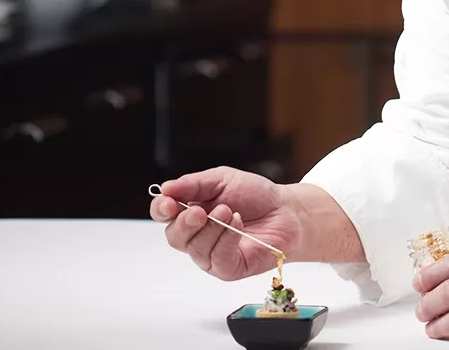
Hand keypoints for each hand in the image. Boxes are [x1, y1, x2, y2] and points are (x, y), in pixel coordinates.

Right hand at [149, 166, 301, 280]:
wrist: (287, 210)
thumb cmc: (256, 196)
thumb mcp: (223, 179)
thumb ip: (193, 184)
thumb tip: (165, 188)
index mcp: (190, 212)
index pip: (164, 215)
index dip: (161, 209)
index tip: (168, 202)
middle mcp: (197, 236)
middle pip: (174, 237)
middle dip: (185, 223)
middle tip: (200, 211)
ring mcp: (211, 255)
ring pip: (195, 248)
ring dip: (212, 228)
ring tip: (230, 211)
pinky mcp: (229, 268)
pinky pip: (218, 258)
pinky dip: (226, 239)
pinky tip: (238, 223)